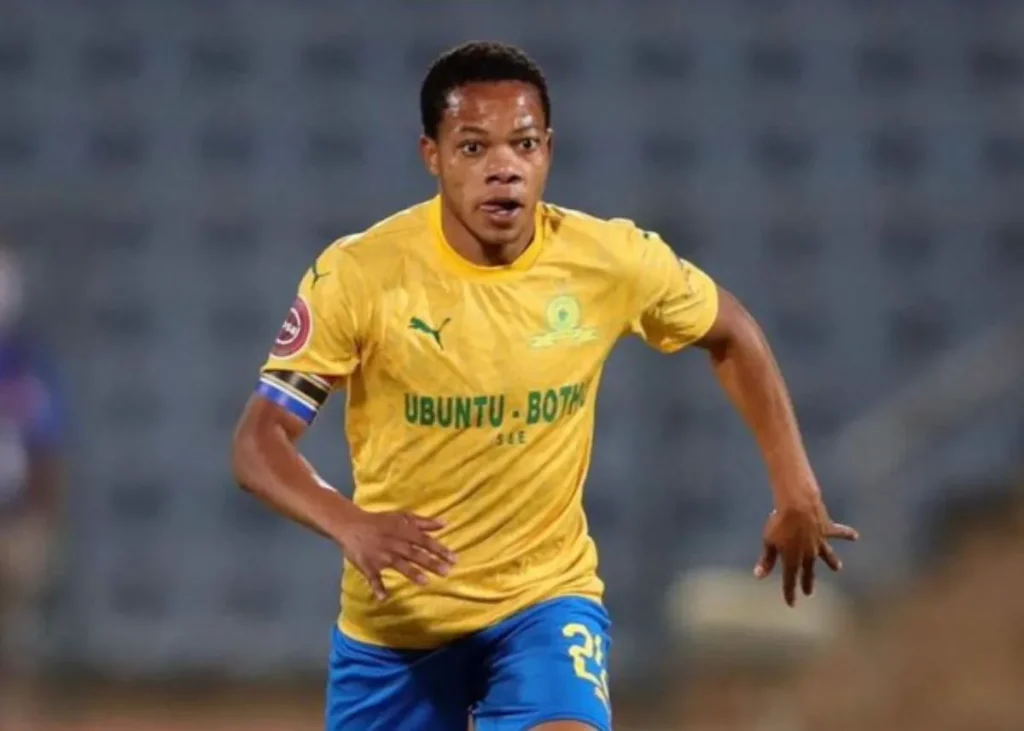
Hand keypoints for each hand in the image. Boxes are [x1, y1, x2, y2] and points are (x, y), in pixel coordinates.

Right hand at [338, 508, 455, 599]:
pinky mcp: (368, 566)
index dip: (439, 549)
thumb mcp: (402, 517)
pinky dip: (377, 587)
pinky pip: (373, 578)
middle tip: (446, 572)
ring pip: (398, 564)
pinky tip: (383, 597)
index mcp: (403, 531)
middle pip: (415, 553)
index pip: (424, 541)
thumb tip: (445, 523)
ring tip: (425, 581)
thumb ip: (423, 522)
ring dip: (411, 573)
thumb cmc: (380, 522)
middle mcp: (394, 544)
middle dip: (431, 562)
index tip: (454, 558)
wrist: (351, 525)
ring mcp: (381, 556)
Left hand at [754, 499, 857, 606]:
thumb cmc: (779, 523)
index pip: (790, 580)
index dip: (790, 592)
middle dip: (807, 582)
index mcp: (793, 558)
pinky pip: (839, 532)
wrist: (798, 505)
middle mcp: (808, 553)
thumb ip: (766, 559)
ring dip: (832, 561)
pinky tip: (855, 536)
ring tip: (838, 568)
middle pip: (808, 570)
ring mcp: (820, 542)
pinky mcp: (827, 529)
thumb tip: (759, 576)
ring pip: (827, 555)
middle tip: (809, 592)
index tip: (791, 604)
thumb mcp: (769, 541)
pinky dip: (847, 534)